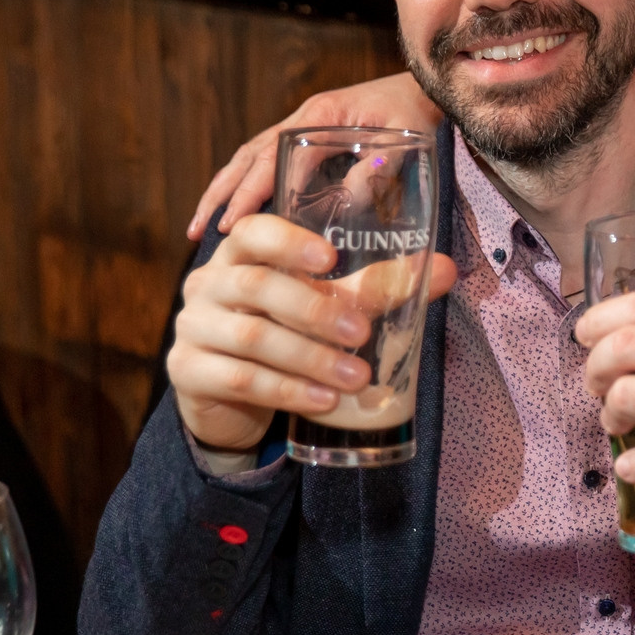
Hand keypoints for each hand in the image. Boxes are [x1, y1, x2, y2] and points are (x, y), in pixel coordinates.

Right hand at [169, 213, 457, 452]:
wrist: (235, 397)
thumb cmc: (287, 333)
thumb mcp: (329, 307)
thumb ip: (379, 287)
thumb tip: (447, 269)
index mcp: (240, 254)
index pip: (253, 232)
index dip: (288, 241)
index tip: (330, 259)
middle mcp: (209, 284)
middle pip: (257, 286)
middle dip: (315, 310)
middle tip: (362, 333)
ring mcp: (193, 328)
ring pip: (251, 337)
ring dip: (309, 358)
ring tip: (356, 379)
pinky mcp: (187, 372)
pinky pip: (238, 378)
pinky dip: (286, 390)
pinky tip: (323, 402)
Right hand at [187, 72, 440, 240]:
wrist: (423, 87)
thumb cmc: (414, 113)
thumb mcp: (403, 142)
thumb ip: (377, 170)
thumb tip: (347, 201)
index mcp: (320, 116)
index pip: (274, 158)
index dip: (252, 192)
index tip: (233, 224)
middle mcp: (302, 118)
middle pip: (249, 157)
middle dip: (222, 193)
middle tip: (197, 230)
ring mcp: (301, 123)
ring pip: (250, 156)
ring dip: (225, 188)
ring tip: (202, 223)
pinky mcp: (306, 132)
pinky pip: (265, 156)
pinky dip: (244, 181)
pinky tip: (234, 205)